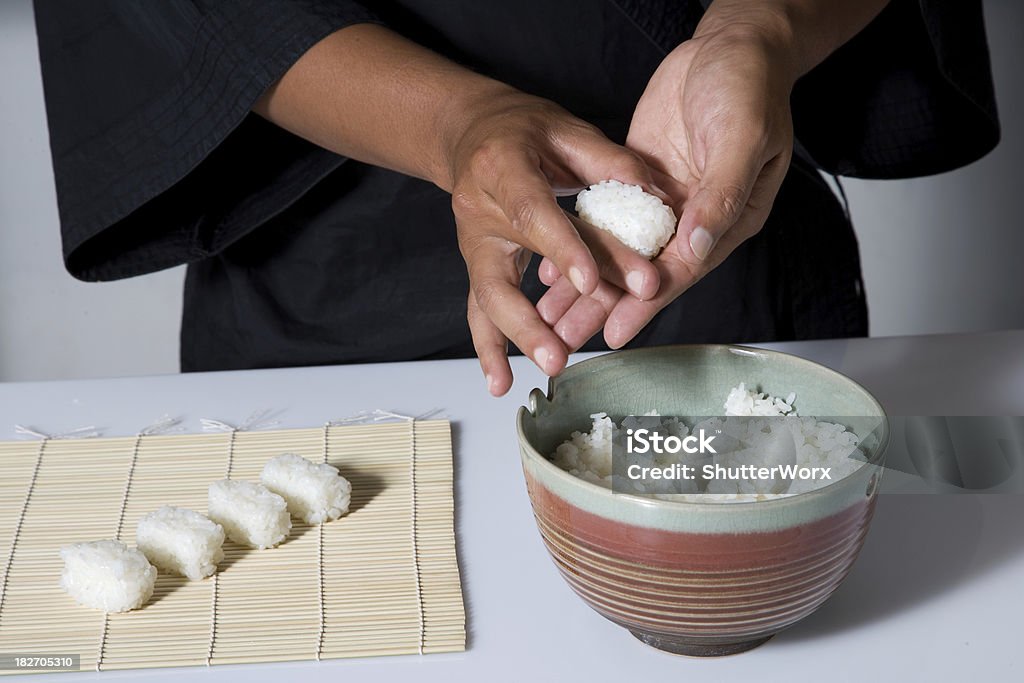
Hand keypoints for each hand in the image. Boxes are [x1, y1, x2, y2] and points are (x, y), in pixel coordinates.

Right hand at [444, 88, 664, 394]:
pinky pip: (478, 310)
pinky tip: (500, 382)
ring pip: (487, 300)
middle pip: (503, 274)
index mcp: (502, 169)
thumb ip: (607, 160)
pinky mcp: (477, 265)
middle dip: (531, 318)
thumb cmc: (523, 129)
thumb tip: (655, 196)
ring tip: (545, 371)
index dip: (562, 250)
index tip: (590, 284)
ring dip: (514, 341)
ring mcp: (473, 244)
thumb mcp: (565, 127)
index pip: (534, 215)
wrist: (469, 133)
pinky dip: (489, 348)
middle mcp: (479, 212)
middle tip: (562, 352)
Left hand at [537, 23, 796, 349]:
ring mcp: (665, 201)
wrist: (730, 44)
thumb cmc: (749, 86)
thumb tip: (697, 246)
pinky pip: (606, 217)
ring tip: (550, 314)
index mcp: (727, 218)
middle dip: (604, 305)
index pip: (681, 271)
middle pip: (643, 272)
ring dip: (587, 282)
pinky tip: (552, 262)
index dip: (646, 302)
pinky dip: (581, 240)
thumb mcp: (741, 137)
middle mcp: (694, 218)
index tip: (614, 331)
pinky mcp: (639, 180)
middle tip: (566, 336)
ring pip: (620, 252)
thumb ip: (720, 195)